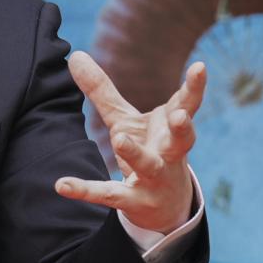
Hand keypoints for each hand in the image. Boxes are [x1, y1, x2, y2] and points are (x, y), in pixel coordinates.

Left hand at [55, 52, 203, 233]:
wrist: (164, 207)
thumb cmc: (148, 151)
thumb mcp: (124, 120)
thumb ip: (101, 90)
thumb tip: (75, 55)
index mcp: (171, 129)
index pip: (187, 104)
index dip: (194, 87)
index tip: (200, 67)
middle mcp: (169, 153)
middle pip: (182, 139)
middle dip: (184, 127)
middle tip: (181, 115)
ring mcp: (156, 178)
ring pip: (149, 166)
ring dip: (136, 153)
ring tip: (120, 139)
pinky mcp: (135, 200)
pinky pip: (110, 194)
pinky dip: (86, 190)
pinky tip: (62, 184)